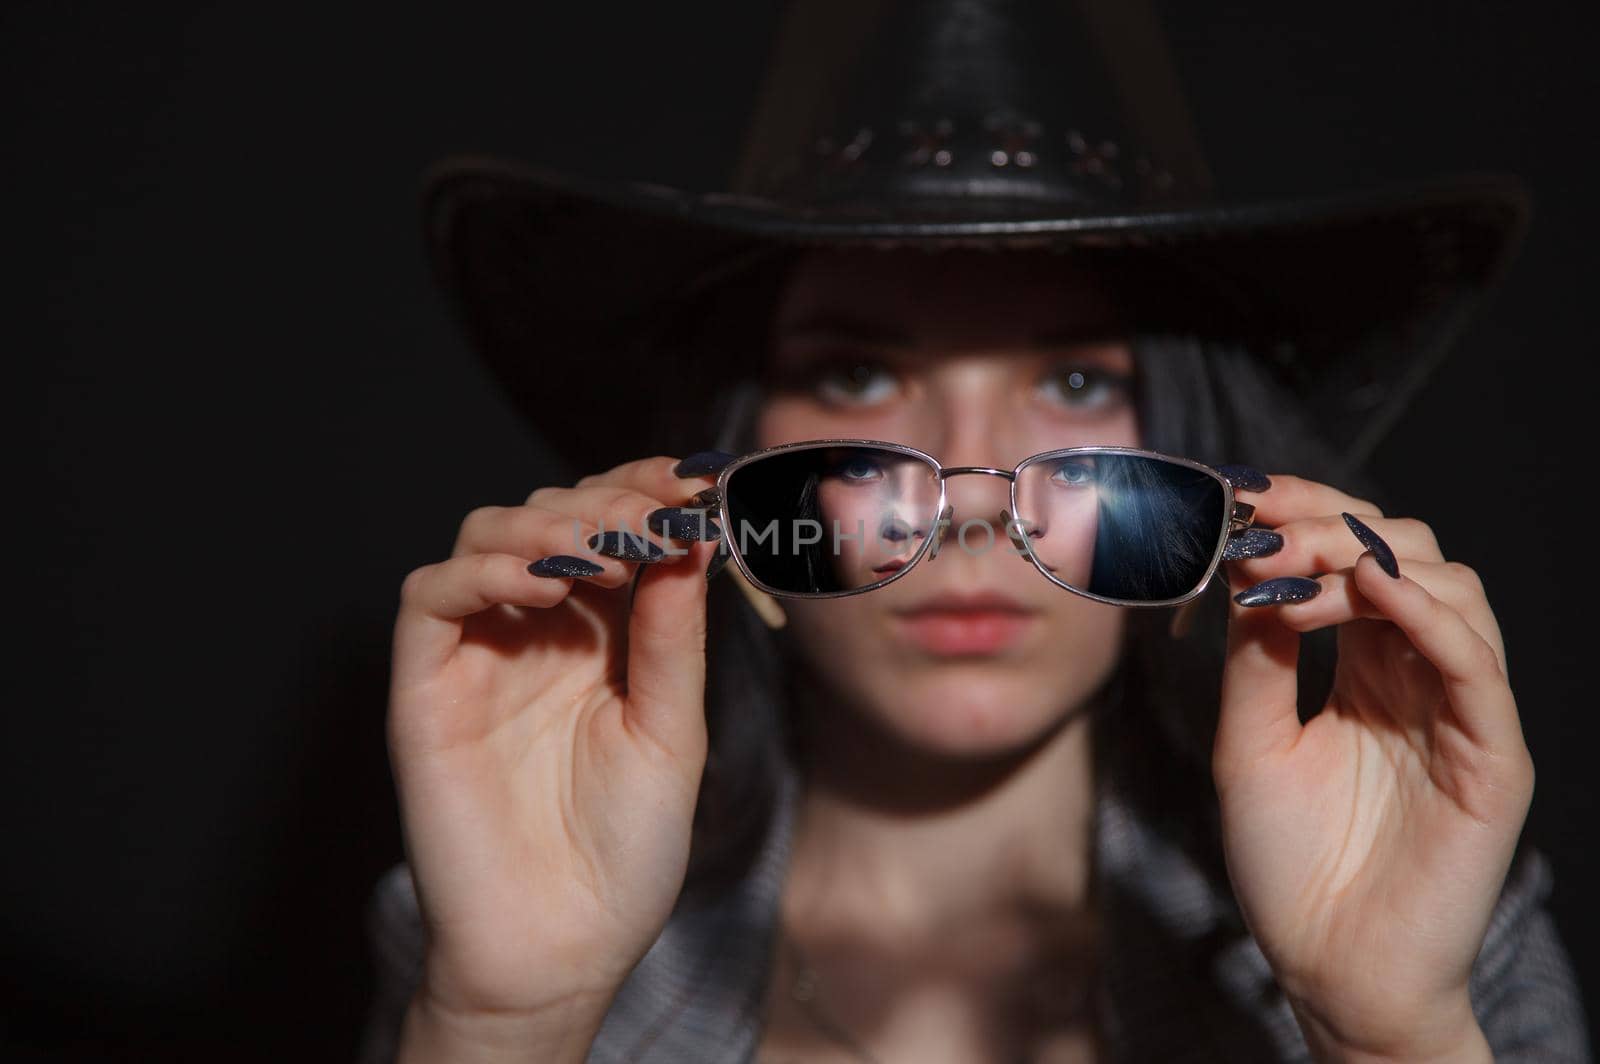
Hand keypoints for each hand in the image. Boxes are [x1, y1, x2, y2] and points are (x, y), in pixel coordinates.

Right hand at [386, 454, 726, 1039]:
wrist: (563, 947)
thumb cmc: (626, 850)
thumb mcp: (674, 729)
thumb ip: (673, 634)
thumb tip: (692, 534)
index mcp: (603, 636)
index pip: (612, 528)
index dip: (646, 492)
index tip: (696, 480)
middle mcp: (538, 632)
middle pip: (551, 514)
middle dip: (608, 501)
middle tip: (655, 515)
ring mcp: (479, 654)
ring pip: (485, 536)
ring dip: (548, 523)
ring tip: (606, 553)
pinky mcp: (426, 687)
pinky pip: (430, 599)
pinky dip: (481, 571)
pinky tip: (545, 586)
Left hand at [1212, 475, 1531, 1061]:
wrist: (1326, 965)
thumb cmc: (1288, 862)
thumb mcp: (1249, 740)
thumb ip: (1256, 657)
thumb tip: (1248, 563)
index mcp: (1367, 668)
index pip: (1353, 560)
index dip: (1308, 516)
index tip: (1243, 495)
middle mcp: (1419, 677)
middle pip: (1404, 555)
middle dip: (1329, 526)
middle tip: (1263, 527)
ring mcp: (1461, 712)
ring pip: (1450, 590)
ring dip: (1366, 560)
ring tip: (1293, 568)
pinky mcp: (1493, 756)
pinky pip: (1477, 665)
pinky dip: (1430, 614)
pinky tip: (1372, 588)